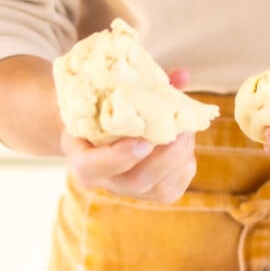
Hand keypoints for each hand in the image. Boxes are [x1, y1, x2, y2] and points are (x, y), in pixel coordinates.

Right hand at [60, 67, 196, 203]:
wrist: (99, 133)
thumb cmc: (102, 110)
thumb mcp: (106, 98)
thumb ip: (140, 87)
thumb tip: (183, 74)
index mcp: (82, 159)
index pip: (90, 168)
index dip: (118, 158)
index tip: (143, 141)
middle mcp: (105, 182)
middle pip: (136, 182)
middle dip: (165, 157)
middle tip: (181, 131)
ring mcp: (131, 192)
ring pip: (160, 188)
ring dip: (180, 157)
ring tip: (187, 129)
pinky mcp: (155, 195)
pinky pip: (175, 186)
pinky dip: (185, 162)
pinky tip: (184, 141)